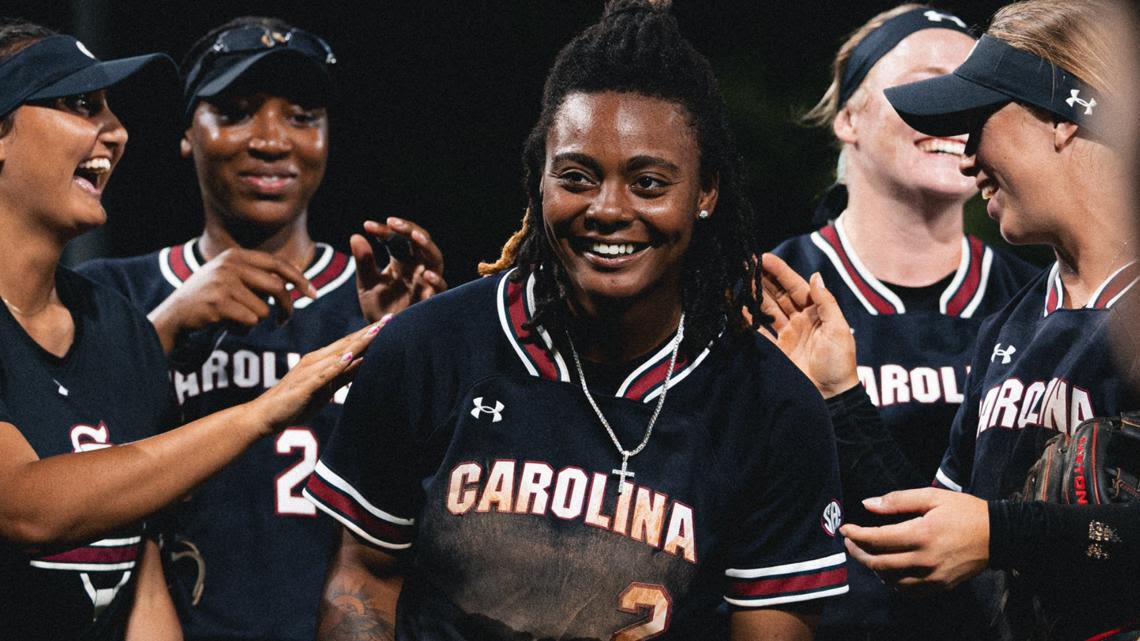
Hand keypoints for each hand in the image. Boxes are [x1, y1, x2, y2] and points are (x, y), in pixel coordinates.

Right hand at [148, 247, 316, 352]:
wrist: (174, 316)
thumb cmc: (209, 301)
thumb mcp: (230, 279)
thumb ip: (257, 279)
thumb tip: (295, 287)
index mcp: (235, 256)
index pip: (278, 264)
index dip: (299, 279)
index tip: (313, 294)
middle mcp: (230, 265)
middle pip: (277, 287)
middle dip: (287, 307)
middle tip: (285, 322)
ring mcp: (223, 282)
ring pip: (263, 310)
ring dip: (254, 321)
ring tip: (235, 320)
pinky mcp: (219, 302)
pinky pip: (249, 321)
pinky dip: (242, 330)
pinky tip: (226, 326)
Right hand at [248, 316, 389, 433]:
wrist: (264, 416)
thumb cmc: (295, 402)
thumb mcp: (326, 388)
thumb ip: (343, 375)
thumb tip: (364, 362)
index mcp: (321, 360)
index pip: (349, 343)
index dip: (369, 333)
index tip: (389, 322)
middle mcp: (315, 360)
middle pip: (347, 343)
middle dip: (369, 332)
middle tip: (390, 319)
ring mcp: (309, 372)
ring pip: (337, 354)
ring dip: (357, 343)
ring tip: (376, 332)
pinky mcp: (304, 386)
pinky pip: (322, 375)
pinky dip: (336, 365)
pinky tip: (349, 357)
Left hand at [350, 217, 446, 322]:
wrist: (384, 336)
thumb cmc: (379, 310)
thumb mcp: (367, 284)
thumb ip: (363, 262)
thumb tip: (356, 236)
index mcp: (402, 261)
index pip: (398, 238)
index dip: (385, 230)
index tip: (367, 226)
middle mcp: (417, 268)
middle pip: (420, 241)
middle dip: (409, 229)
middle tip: (392, 223)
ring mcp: (426, 283)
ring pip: (435, 258)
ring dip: (427, 246)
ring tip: (414, 235)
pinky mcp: (431, 300)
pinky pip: (441, 288)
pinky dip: (437, 280)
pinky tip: (426, 275)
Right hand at [751, 253, 857, 397]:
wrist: (832, 396)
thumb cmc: (840, 363)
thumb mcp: (839, 330)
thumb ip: (826, 303)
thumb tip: (814, 276)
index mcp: (816, 312)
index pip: (795, 286)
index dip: (779, 271)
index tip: (763, 257)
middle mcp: (800, 320)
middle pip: (778, 294)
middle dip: (763, 279)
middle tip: (745, 264)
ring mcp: (787, 335)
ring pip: (767, 310)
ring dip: (754, 296)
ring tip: (738, 282)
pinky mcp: (777, 351)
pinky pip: (759, 332)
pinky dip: (748, 321)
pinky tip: (738, 309)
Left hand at [841, 488, 990, 591]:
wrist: (998, 536)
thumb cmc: (964, 512)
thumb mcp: (932, 497)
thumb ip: (898, 500)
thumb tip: (867, 504)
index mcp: (921, 534)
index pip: (877, 539)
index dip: (856, 535)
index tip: (845, 529)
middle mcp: (925, 559)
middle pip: (878, 563)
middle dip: (858, 553)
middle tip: (849, 543)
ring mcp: (932, 576)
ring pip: (890, 579)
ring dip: (873, 568)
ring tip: (866, 554)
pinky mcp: (940, 586)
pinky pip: (907, 590)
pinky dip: (892, 581)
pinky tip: (887, 570)